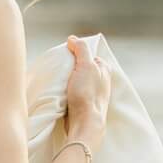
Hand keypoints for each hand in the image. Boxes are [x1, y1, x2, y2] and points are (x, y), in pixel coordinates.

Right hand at [62, 35, 111, 153]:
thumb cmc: (87, 94)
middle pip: (82, 69)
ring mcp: (92, 95)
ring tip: (58, 84)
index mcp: (104, 69)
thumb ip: (80, 50)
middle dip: (70, 69)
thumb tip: (72, 38)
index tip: (64, 58)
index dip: (76, 55)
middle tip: (59, 71)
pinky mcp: (83, 107)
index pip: (88, 55)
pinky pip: (73, 95)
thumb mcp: (85, 65)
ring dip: (67, 83)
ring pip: (77, 83)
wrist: (84, 123)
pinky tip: (60, 96)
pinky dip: (66, 94)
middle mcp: (101, 81)